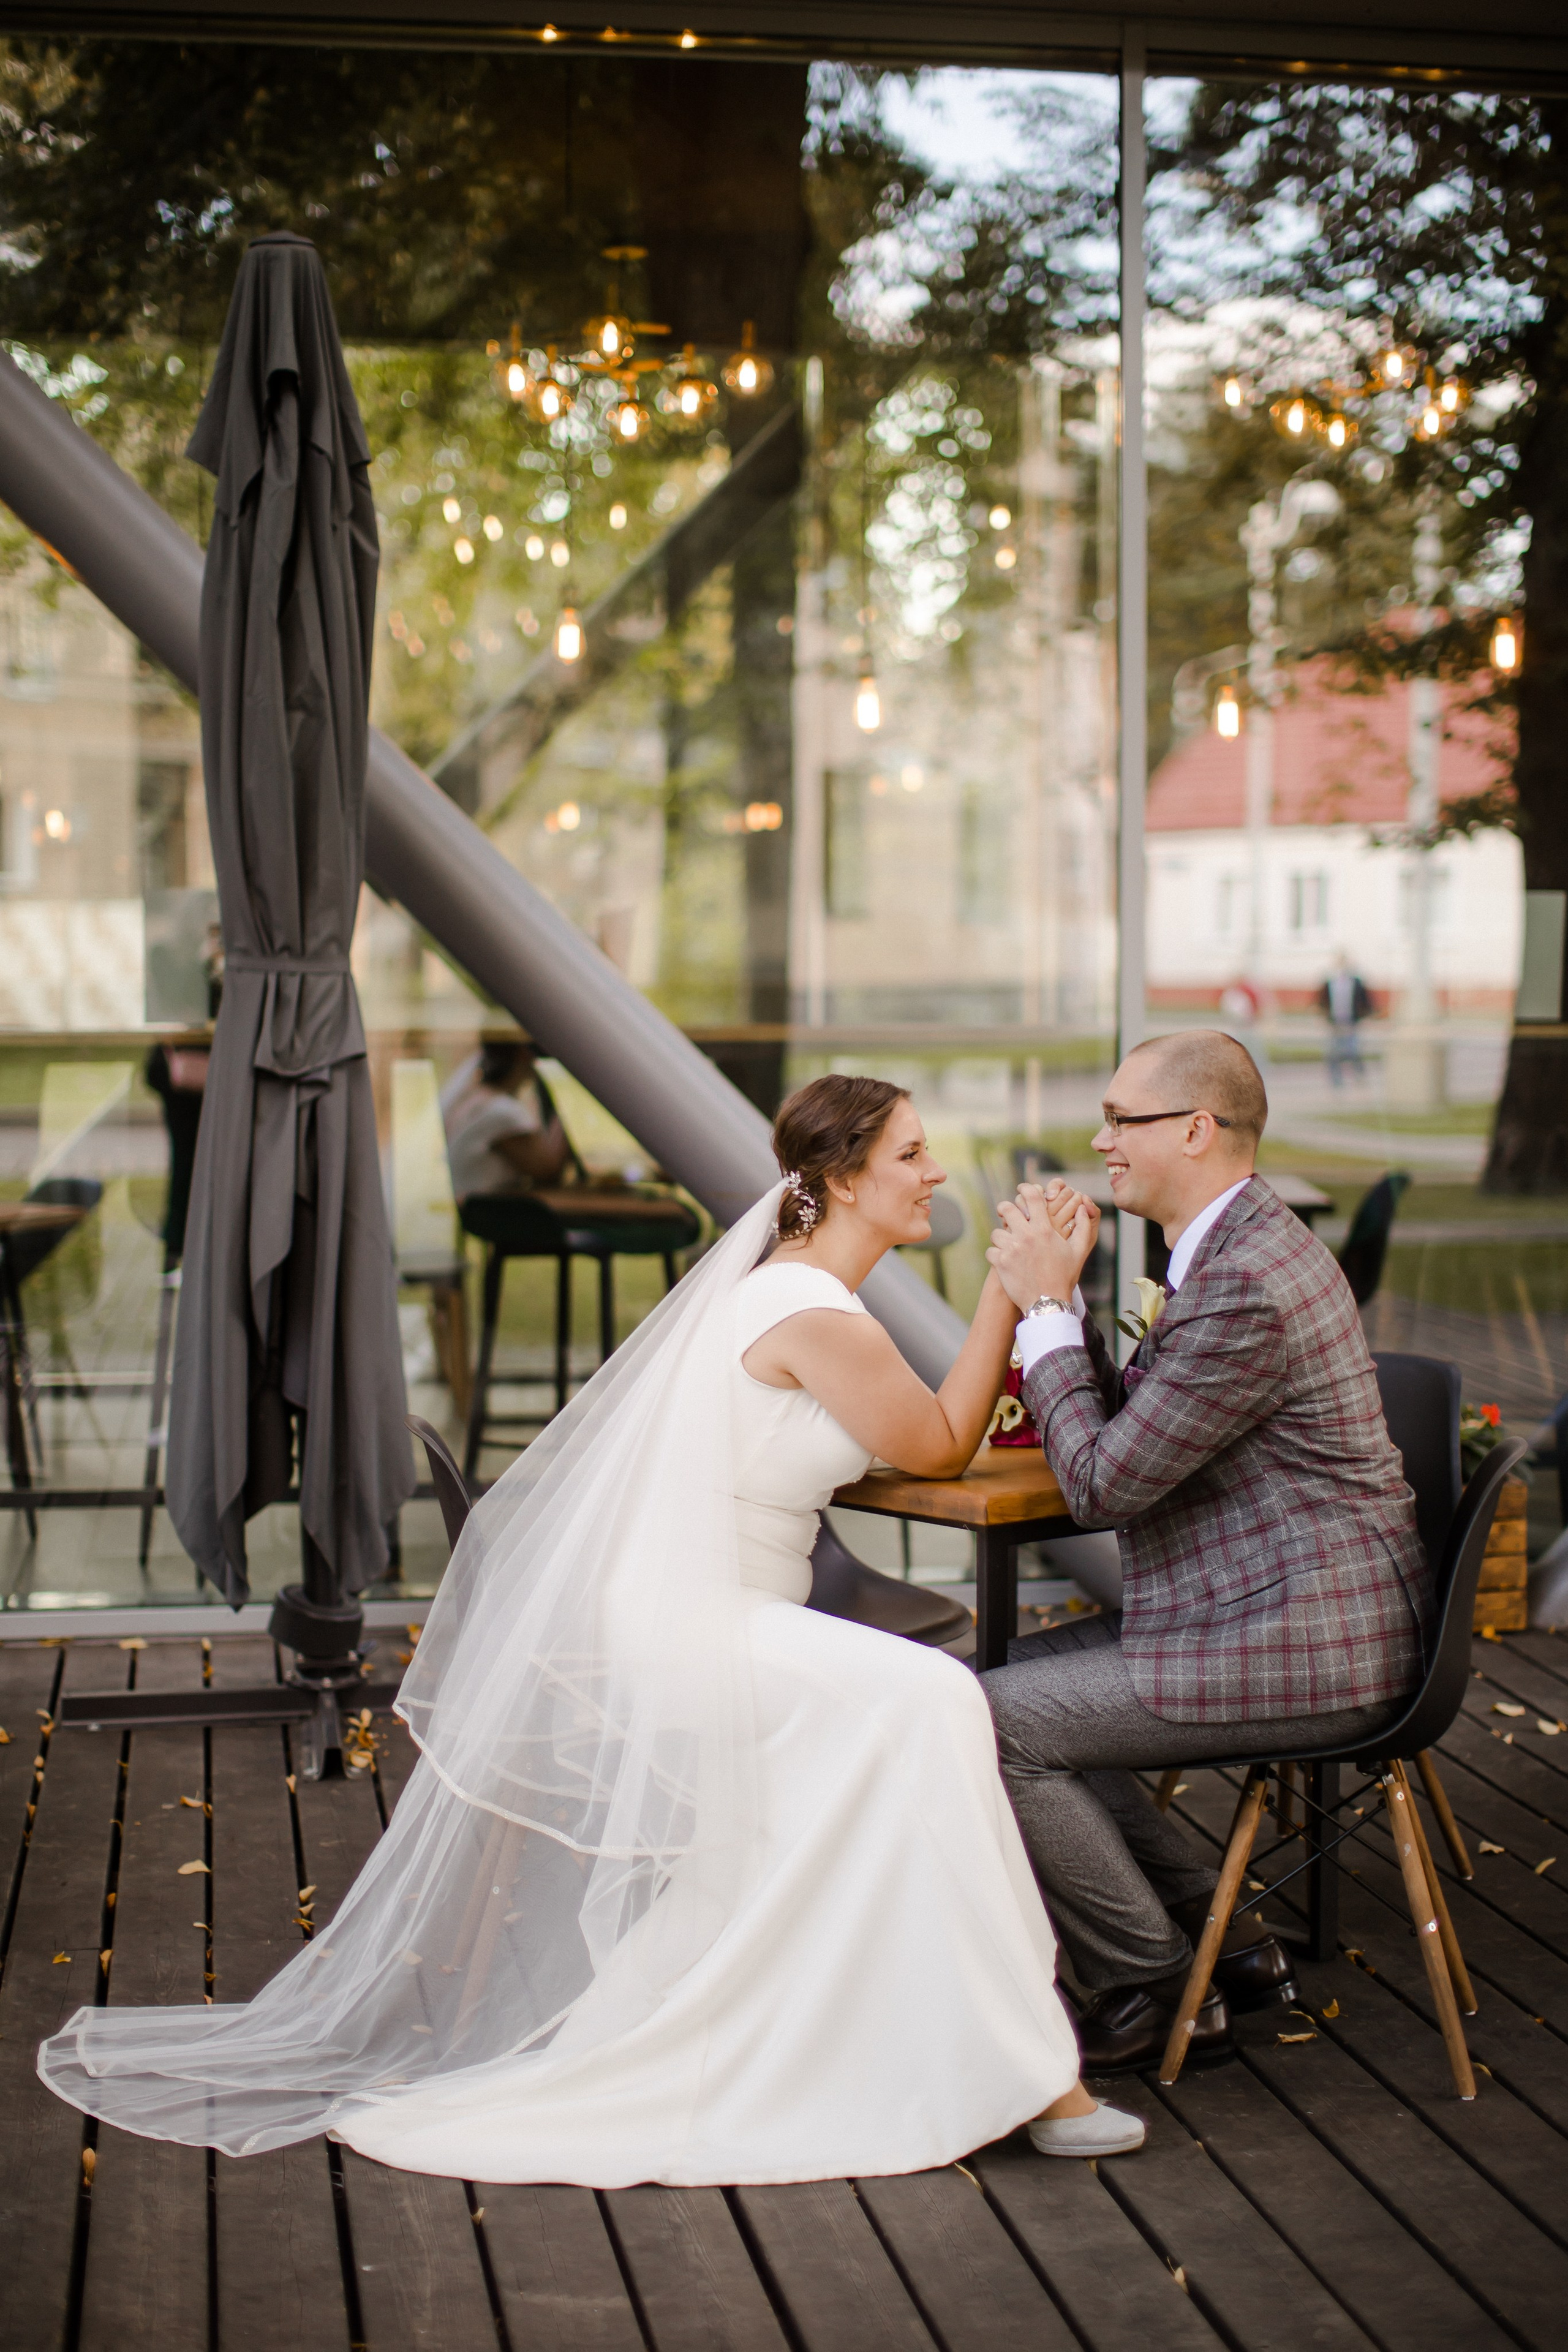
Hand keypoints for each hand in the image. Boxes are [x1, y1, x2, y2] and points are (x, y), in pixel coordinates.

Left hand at [987, 1185, 1099, 1312]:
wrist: (1048, 1303)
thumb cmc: (1064, 1277)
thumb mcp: (1078, 1251)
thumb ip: (1083, 1227)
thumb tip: (1083, 1207)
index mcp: (1044, 1230)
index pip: (1032, 1197)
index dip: (1025, 1189)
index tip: (1021, 1189)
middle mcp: (1026, 1236)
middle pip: (1007, 1208)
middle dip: (1004, 1208)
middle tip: (1005, 1212)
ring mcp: (1011, 1249)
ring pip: (996, 1232)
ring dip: (1001, 1237)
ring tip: (1008, 1245)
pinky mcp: (1000, 1262)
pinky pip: (991, 1250)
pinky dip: (996, 1255)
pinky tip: (1004, 1260)